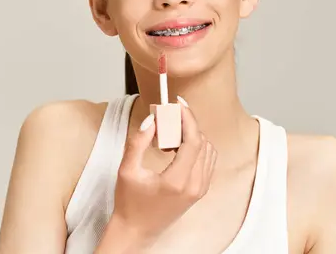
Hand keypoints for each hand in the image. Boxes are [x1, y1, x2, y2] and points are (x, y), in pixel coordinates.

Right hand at [109, 100, 216, 243]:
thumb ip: (138, 142)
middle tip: (169, 116)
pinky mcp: (201, 190)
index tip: (178, 103)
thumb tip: (152, 119)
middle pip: (202, 142)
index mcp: (178, 181)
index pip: (194, 140)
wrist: (136, 231)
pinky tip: (177, 147)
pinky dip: (196, 148)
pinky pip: (207, 160)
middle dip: (187, 124)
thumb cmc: (129, 203)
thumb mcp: (127, 170)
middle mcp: (195, 186)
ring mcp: (200, 189)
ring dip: (192, 135)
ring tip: (170, 135)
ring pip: (208, 150)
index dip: (188, 118)